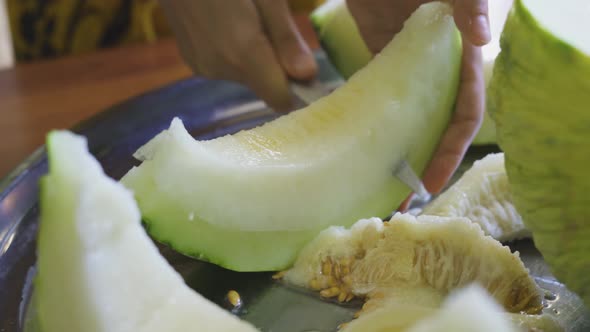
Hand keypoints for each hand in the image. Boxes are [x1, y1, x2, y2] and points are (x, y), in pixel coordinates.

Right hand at [159, 0, 317, 110]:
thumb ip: (285, 38)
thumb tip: (308, 76)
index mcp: (241, 52)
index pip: (281, 99)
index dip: (300, 90)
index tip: (310, 71)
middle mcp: (219, 68)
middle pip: (265, 87)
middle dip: (279, 67)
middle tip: (276, 26)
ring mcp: (202, 66)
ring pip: (247, 77)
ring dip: (258, 58)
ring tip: (250, 17)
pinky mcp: (192, 61)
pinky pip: (228, 67)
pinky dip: (238, 54)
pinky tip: (231, 22)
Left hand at [347, 0, 487, 197]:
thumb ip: (470, 3)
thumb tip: (485, 40)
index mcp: (458, 55)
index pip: (464, 111)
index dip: (451, 149)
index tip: (428, 182)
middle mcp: (436, 67)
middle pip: (435, 125)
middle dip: (422, 164)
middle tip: (401, 200)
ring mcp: (407, 66)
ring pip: (408, 118)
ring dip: (397, 152)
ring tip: (379, 186)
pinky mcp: (380, 59)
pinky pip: (380, 99)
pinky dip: (374, 125)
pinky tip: (361, 149)